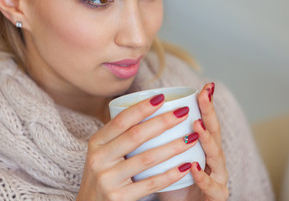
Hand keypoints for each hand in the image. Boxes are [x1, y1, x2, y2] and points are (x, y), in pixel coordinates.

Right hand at [76, 94, 198, 200]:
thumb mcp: (103, 153)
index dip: (142, 108)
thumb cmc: (104, 174)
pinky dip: (170, 174)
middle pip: (136, 135)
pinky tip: (186, 166)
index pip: (121, 120)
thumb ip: (120, 136)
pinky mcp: (119, 198)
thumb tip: (151, 110)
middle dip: (163, 122)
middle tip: (184, 112)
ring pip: (147, 159)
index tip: (162, 98)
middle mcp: (99, 159)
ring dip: (173, 147)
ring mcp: (108, 179)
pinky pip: (150, 183)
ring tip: (192, 137)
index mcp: (96, 142)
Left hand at [158, 83, 228, 200]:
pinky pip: (211, 187)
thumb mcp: (168, 159)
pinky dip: (202, 176)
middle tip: (204, 95)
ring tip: (196, 126)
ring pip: (216, 157)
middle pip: (215, 134)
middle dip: (209, 113)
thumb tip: (141, 117)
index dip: (206, 105)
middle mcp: (214, 160)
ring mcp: (218, 178)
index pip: (206, 123)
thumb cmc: (174, 183)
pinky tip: (194, 166)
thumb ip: (162, 141)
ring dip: (207, 140)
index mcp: (204, 149)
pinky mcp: (216, 196)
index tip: (204, 86)